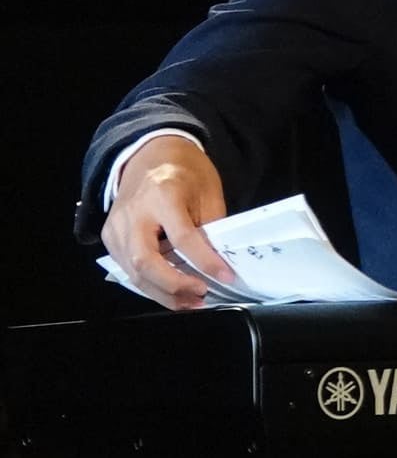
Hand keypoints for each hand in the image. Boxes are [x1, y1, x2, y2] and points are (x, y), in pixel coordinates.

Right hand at [103, 136, 244, 309]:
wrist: (150, 154)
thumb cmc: (185, 171)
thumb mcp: (207, 192)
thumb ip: (209, 227)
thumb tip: (218, 261)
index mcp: (162, 196)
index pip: (183, 237)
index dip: (205, 261)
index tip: (225, 276)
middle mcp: (133, 213)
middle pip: (145, 261)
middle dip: (173, 286)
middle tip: (200, 297)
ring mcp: (116, 226)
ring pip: (133, 271)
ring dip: (161, 293)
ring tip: (189, 303)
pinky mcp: (109, 236)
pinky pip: (127, 268)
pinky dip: (148, 284)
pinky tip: (170, 292)